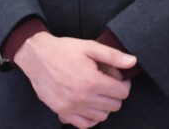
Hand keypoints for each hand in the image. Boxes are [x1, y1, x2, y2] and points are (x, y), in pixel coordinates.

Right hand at [13, 32, 134, 127]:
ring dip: (103, 105)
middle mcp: (84, 97)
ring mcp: (72, 107)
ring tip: (95, 92)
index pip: (122, 92)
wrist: (35, 55)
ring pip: (102, 116)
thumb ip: (112, 55)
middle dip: (114, 94)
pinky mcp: (62, 112)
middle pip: (114, 105)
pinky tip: (87, 105)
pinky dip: (90, 118)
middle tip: (105, 82)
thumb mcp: (88, 46)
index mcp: (93, 81)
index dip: (123, 83)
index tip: (117, 78)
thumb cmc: (62, 50)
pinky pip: (85, 124)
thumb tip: (132, 62)